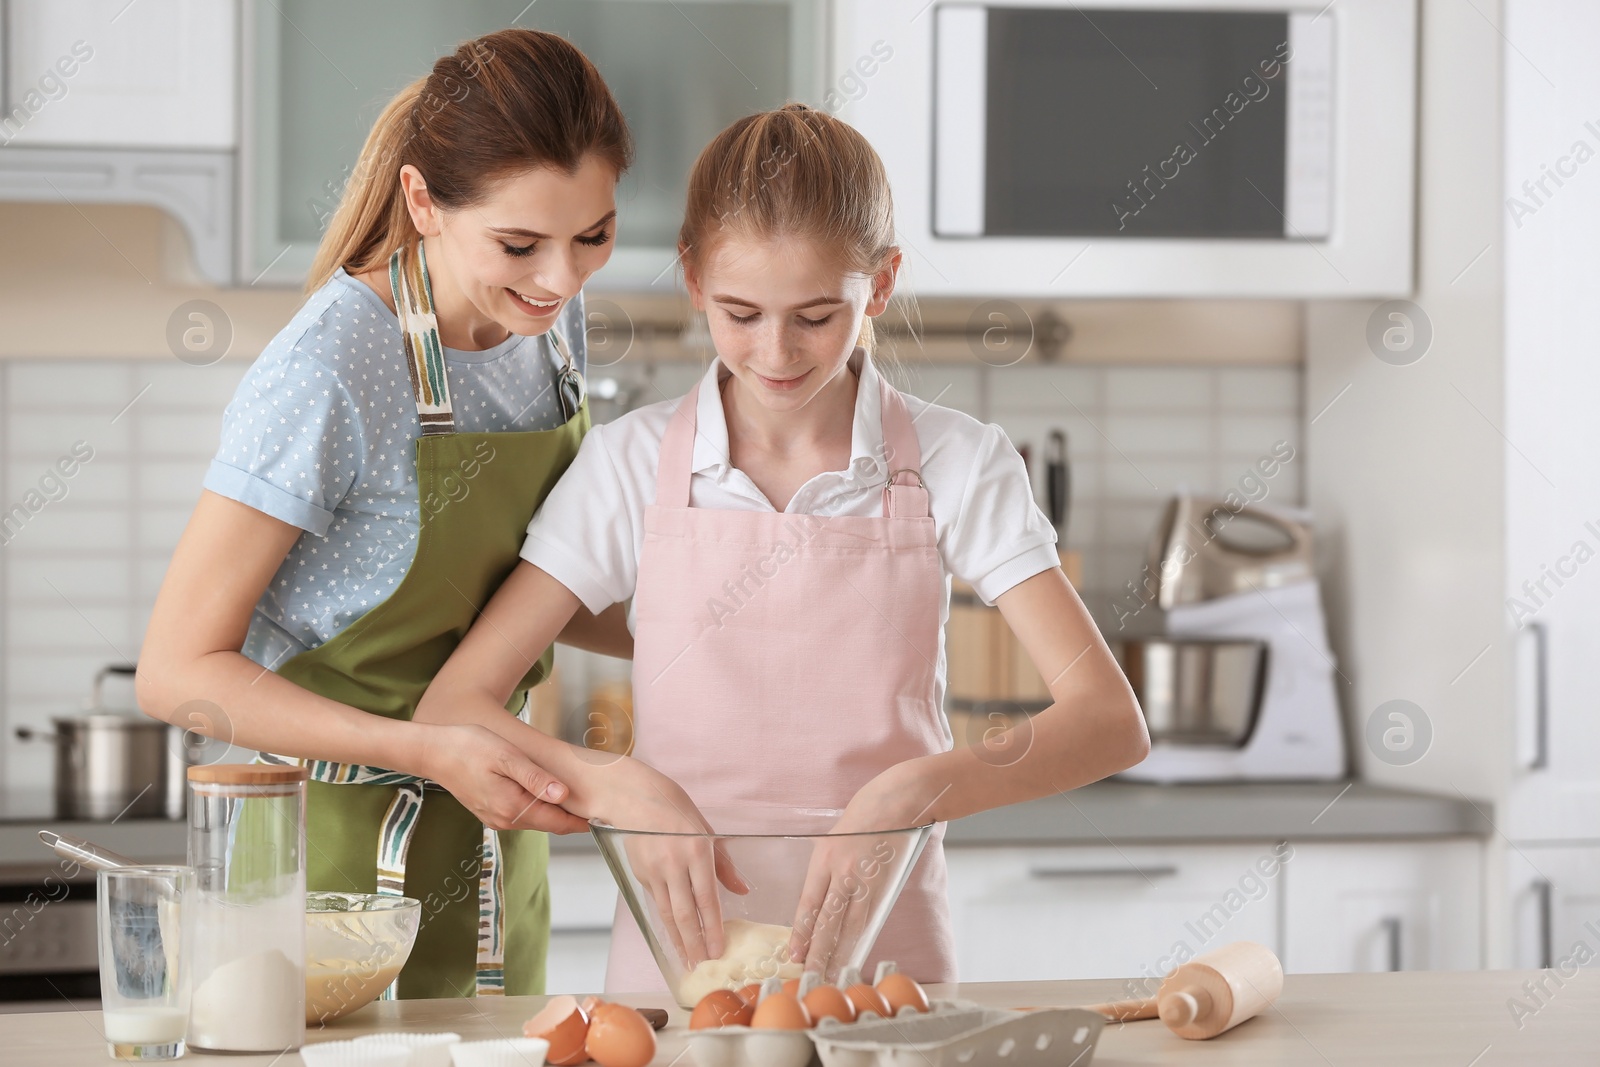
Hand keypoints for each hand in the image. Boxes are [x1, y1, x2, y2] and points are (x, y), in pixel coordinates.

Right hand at [420, 723, 588, 833]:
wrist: (433, 752)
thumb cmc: (470, 747)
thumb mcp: (507, 757)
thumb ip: (536, 779)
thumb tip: (563, 796)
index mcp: (513, 807)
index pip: (558, 822)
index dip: (583, 821)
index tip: (607, 817)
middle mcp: (505, 819)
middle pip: (550, 823)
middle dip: (574, 818)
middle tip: (602, 807)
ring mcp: (496, 818)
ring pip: (537, 819)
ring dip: (557, 812)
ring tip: (582, 799)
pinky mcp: (490, 811)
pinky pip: (523, 814)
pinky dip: (540, 808)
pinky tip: (551, 794)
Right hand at [566, 754, 748, 966]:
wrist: (633, 796)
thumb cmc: (675, 808)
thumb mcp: (706, 829)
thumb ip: (723, 863)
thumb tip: (742, 890)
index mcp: (696, 849)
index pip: (707, 898)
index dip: (713, 928)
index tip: (719, 949)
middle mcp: (673, 863)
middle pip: (684, 913)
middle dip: (695, 943)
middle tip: (704, 964)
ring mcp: (653, 870)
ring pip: (666, 914)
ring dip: (678, 940)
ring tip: (688, 960)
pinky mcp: (640, 874)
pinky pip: (656, 902)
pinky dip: (665, 923)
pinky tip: (674, 936)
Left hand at [787, 769, 930, 979]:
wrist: (897, 801)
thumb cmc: (865, 817)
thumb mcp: (833, 839)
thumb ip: (826, 869)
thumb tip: (819, 901)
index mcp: (824, 858)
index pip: (808, 904)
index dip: (801, 932)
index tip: (794, 953)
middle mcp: (841, 872)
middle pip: (826, 920)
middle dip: (816, 951)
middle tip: (808, 974)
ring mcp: (865, 879)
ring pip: (849, 926)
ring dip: (839, 952)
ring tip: (831, 973)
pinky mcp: (884, 884)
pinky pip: (869, 918)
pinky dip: (860, 939)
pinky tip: (855, 953)